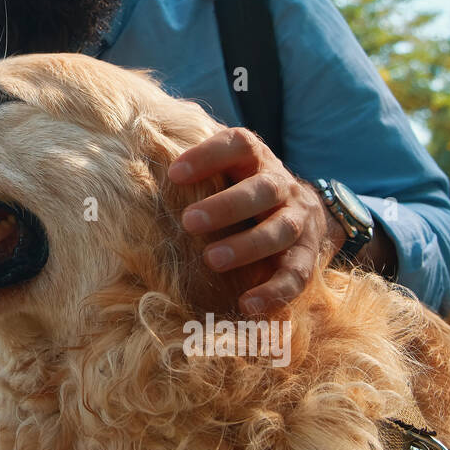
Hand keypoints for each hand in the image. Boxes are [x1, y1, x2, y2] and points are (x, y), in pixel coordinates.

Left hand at [167, 127, 344, 314]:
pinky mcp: (307, 256)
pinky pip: (295, 275)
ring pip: (280, 230)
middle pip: (263, 190)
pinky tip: (246, 305)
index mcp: (256, 159)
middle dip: (227, 206)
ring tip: (211, 260)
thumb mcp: (228, 167)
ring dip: (247, 246)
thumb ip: (196, 164)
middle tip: (188, 221)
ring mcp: (298, 221)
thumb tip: (139, 163)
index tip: (174, 174)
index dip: (208, 156)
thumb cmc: (245, 187)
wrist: (309, 211)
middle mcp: (282, 186)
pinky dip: (273, 292)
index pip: (239, 144)